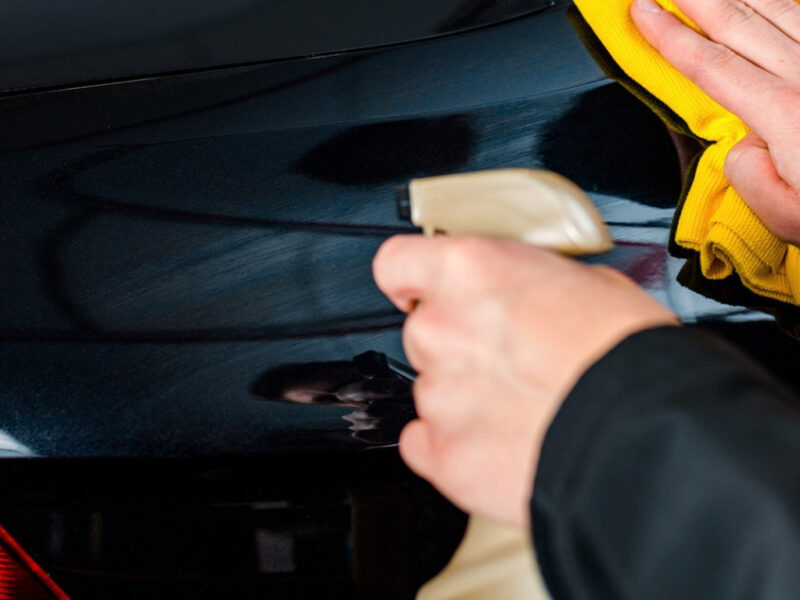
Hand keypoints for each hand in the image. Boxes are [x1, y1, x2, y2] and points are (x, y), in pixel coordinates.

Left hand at [373, 236, 676, 526]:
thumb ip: (529, 282)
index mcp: (469, 272)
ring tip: (523, 408)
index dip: (411, 278)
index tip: (421, 289)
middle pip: (423, 331)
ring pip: (433, 389)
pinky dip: (453, 444)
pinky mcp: (444, 454)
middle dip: (459, 344)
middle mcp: (441, 328)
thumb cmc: (629, 355)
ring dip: (465, 397)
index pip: (397, 262)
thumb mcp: (588, 281)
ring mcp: (437, 395)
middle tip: (511, 359)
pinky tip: (498, 443)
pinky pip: (425, 442)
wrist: (647, 435)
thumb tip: (529, 293)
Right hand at [631, 0, 799, 244]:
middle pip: (741, 25)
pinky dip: (789, 5)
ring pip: (782, 10)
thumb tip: (743, 143)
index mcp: (786, 116)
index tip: (642, 13)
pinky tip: (775, 1)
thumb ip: (750, 175)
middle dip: (698, 1)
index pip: (710, 65)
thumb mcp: (789, 219)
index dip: (670, 37)